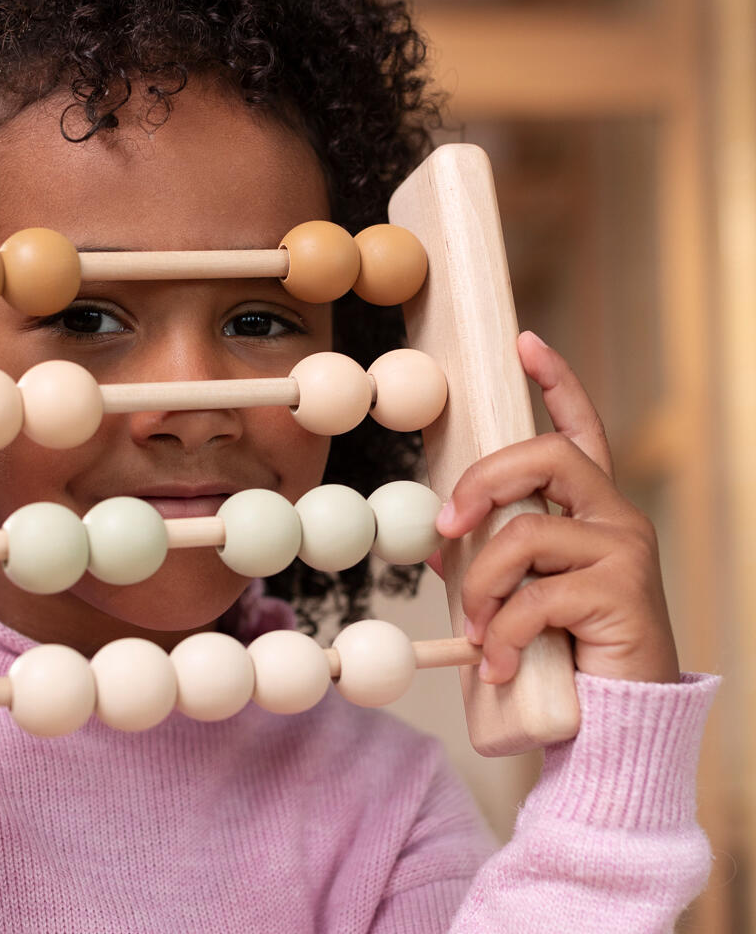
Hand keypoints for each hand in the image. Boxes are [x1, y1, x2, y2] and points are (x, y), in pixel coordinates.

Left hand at [434, 331, 680, 684]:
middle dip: (482, 482)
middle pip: (546, 456)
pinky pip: (533, 598)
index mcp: (592, 511)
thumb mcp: (517, 598)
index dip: (557, 383)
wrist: (615, 724)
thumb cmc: (564, 654)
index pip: (581, 432)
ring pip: (524, 534)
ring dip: (481, 586)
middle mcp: (617, 519)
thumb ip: (488, 561)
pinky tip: (500, 664)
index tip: (525, 342)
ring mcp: (624, 553)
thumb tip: (439, 543)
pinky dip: (502, 635)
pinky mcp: (622, 594)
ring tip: (478, 633)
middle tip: (446, 526)